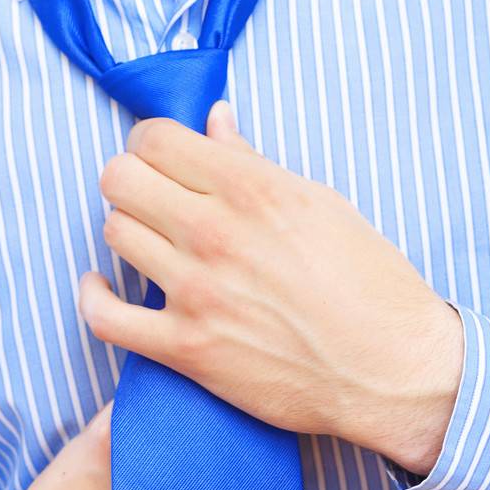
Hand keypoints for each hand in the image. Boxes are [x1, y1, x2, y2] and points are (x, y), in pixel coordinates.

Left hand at [78, 103, 463, 473]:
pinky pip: (104, 317)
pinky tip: (104, 286)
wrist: (395, 370)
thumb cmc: (369, 281)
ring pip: (114, 233)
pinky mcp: (187, 349)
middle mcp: (216, 232)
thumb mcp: (318, 201)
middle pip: (119, 178)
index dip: (151, 143)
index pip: (154, 138)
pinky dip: (94, 297)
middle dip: (130, 179)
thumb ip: (252, 159)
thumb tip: (215, 119)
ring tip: (148, 240)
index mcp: (250, 188)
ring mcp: (197, 291)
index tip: (163, 159)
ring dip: (127, 232)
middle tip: (152, 196)